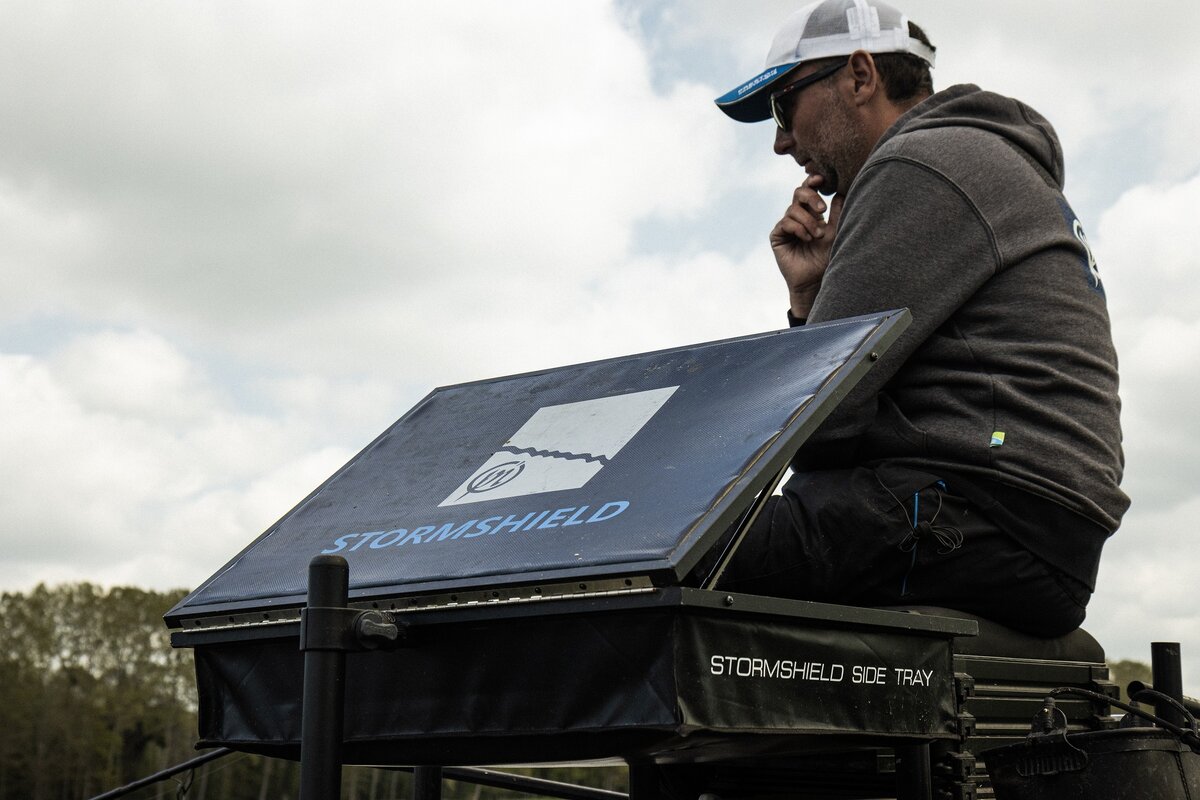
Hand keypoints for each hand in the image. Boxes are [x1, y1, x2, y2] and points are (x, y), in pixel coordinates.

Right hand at [769, 174, 843, 318]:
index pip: (809, 190)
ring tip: (817, 236)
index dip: (812, 182)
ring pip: (793, 210)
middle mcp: (797, 216)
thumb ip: (837, 212)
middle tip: (822, 209)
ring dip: (808, 222)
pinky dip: (798, 229)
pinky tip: (806, 239)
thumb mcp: (835, 232)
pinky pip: (785, 223)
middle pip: (798, 193)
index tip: (822, 179)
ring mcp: (785, 225)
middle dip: (811, 197)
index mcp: (811, 212)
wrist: (815, 279)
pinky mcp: (777, 236)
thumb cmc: (826, 257)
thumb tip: (842, 191)